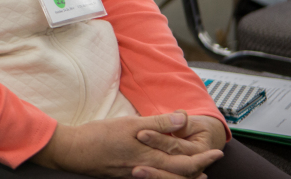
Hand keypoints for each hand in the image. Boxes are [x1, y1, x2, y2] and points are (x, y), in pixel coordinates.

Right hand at [31, 113, 222, 178]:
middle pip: (179, 174)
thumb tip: (183, 119)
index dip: (203, 158)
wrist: (73, 151)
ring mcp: (136, 174)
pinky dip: (166, 174)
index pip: (184, 162)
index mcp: (150, 157)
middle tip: (212, 161)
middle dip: (198, 168)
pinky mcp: (126, 174)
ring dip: (184, 174)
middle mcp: (146, 170)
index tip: (217, 153)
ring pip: (167, 177)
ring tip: (197, 171)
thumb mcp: (129, 124)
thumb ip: (158, 123)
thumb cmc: (99, 137)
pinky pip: (153, 177)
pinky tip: (164, 169)